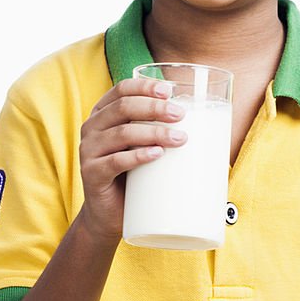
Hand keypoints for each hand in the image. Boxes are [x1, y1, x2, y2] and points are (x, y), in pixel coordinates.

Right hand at [78, 77, 187, 241]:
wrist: (111, 213)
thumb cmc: (135, 174)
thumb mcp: (145, 146)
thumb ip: (161, 130)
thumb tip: (211, 124)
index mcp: (104, 114)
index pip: (122, 90)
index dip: (144, 87)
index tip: (169, 91)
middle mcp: (92, 128)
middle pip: (124, 108)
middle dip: (155, 108)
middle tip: (181, 116)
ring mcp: (88, 151)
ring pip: (122, 133)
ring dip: (154, 132)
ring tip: (180, 139)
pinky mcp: (92, 174)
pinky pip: (115, 161)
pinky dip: (138, 156)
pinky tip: (156, 154)